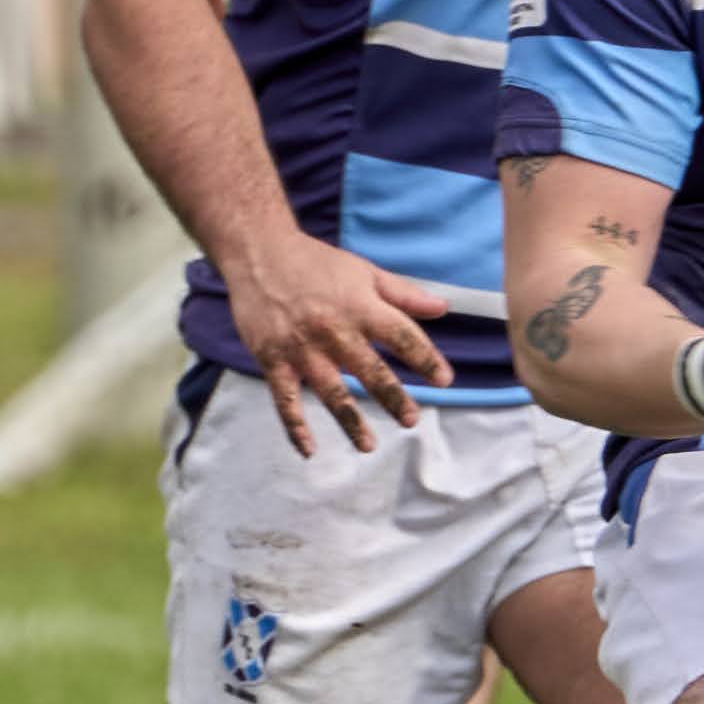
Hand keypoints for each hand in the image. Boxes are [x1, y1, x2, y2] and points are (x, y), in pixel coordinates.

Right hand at [223, 226, 448, 455]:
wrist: (259, 252)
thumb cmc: (316, 262)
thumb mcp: (364, 271)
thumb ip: (404, 294)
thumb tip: (443, 308)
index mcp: (360, 307)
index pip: (401, 336)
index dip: (425, 358)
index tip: (445, 380)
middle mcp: (333, 330)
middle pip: (370, 370)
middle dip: (393, 397)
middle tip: (411, 420)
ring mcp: (301, 349)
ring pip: (331, 392)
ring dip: (351, 421)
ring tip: (369, 445)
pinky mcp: (273, 360)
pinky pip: (286, 400)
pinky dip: (296, 427)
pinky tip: (309, 450)